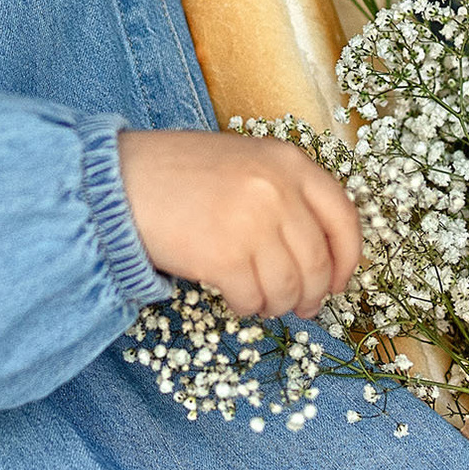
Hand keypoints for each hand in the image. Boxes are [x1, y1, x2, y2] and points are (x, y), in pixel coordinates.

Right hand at [118, 130, 360, 319]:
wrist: (120, 182)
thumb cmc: (179, 174)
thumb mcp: (245, 161)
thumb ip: (285, 193)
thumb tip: (320, 255)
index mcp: (289, 161)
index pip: (344, 217)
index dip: (348, 259)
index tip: (341, 281)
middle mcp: (278, 189)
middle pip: (318, 262)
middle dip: (313, 294)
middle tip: (302, 307)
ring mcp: (253, 223)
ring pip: (288, 286)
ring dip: (278, 304)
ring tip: (263, 302)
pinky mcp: (225, 257)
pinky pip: (253, 298)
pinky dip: (248, 308)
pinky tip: (236, 299)